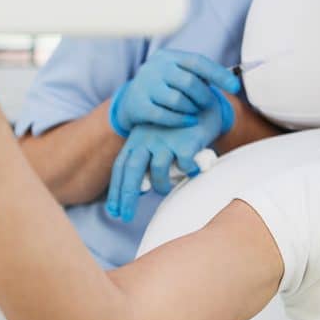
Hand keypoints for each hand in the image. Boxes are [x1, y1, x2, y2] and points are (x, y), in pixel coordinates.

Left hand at [106, 89, 232, 221]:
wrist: (205, 101)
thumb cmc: (180, 127)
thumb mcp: (158, 139)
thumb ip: (148, 160)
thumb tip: (139, 190)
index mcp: (137, 138)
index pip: (121, 166)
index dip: (116, 190)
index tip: (115, 211)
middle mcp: (148, 137)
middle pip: (132, 171)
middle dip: (127, 197)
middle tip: (125, 217)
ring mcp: (166, 138)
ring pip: (158, 173)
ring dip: (163, 186)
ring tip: (169, 186)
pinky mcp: (186, 141)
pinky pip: (184, 167)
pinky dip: (189, 172)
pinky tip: (193, 170)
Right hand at [109, 50, 240, 135]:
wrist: (130, 100)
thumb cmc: (164, 86)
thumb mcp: (178, 75)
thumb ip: (199, 75)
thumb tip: (232, 80)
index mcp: (168, 57)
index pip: (198, 62)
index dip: (219, 74)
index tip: (235, 87)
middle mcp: (155, 67)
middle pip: (189, 82)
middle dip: (204, 96)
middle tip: (208, 105)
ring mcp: (145, 85)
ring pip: (177, 100)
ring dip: (192, 109)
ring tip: (195, 112)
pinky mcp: (138, 104)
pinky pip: (165, 115)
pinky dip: (181, 120)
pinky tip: (189, 121)